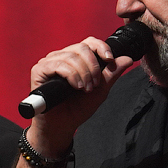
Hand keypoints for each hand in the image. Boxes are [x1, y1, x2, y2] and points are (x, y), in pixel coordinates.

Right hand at [26, 36, 133, 155]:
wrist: (62, 126)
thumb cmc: (77, 108)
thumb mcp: (100, 90)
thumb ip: (112, 74)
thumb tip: (127, 59)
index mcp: (76, 59)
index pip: (89, 42)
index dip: (101, 47)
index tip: (110, 60)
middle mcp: (62, 57)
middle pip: (82, 47)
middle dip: (93, 66)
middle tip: (95, 85)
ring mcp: (50, 62)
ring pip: (71, 56)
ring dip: (84, 73)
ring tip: (85, 89)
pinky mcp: (39, 70)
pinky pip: (58, 64)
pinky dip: (71, 75)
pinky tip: (76, 86)